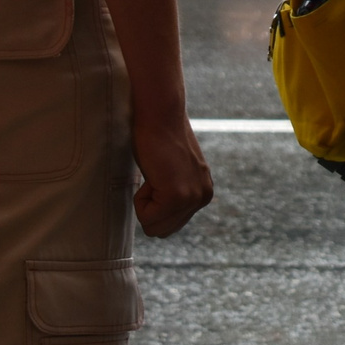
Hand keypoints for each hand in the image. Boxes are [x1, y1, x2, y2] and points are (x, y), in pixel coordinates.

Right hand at [129, 109, 214, 238]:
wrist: (159, 113)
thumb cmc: (158, 137)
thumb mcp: (175, 171)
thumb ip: (176, 192)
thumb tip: (163, 218)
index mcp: (204, 192)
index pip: (171, 225)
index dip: (154, 203)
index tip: (159, 175)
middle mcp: (204, 197)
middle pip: (163, 230)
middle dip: (150, 207)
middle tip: (155, 175)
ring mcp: (192, 198)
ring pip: (154, 227)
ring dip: (145, 203)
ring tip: (154, 174)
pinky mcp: (177, 196)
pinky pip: (147, 218)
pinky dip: (140, 198)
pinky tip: (151, 174)